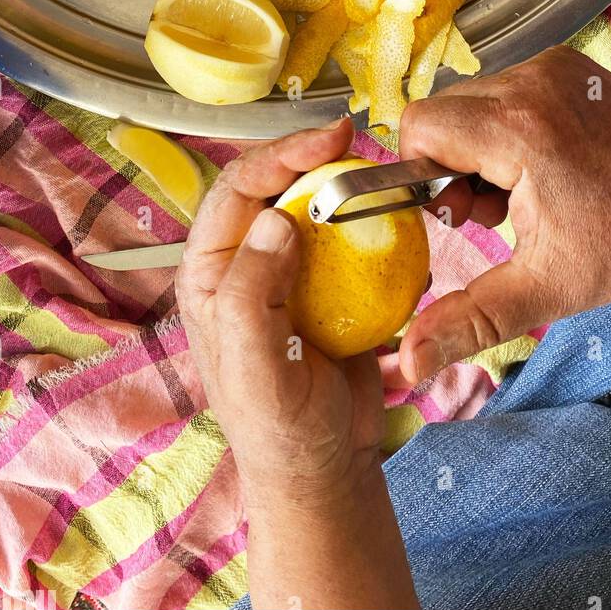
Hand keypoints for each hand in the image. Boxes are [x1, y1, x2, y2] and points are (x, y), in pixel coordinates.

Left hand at [177, 118, 420, 609]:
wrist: (327, 470)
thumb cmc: (280, 433)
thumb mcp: (258, 369)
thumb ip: (254, 295)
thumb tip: (277, 219)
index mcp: (211, 274)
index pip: (236, 192)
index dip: (277, 155)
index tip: (325, 139)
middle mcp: (246, 263)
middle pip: (277, 185)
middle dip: (313, 156)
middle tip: (355, 139)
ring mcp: (292, 272)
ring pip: (316, 206)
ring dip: (347, 186)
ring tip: (380, 174)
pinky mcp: (332, 285)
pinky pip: (353, 239)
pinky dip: (376, 224)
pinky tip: (399, 220)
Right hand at [397, 45, 610, 382]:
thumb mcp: (548, 288)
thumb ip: (471, 321)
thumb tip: (409, 363)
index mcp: (518, 130)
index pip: (421, 126)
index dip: (422, 172)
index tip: (460, 212)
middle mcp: (528, 82)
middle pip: (442, 113)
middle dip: (450, 164)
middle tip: (494, 212)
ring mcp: (549, 66)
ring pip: (471, 101)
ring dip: (479, 147)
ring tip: (522, 193)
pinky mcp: (565, 63)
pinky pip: (505, 89)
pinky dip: (507, 127)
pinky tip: (543, 166)